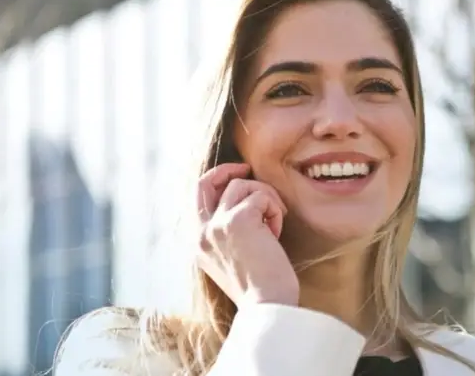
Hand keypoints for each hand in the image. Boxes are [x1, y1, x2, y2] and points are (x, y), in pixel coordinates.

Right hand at [196, 163, 299, 307]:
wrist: (267, 306)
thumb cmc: (260, 288)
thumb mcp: (233, 260)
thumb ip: (228, 235)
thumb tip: (244, 204)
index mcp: (198, 244)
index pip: (198, 199)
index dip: (217, 182)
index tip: (237, 177)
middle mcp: (201, 233)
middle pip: (205, 182)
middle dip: (227, 170)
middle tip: (247, 168)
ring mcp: (217, 225)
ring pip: (241, 186)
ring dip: (265, 198)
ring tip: (274, 224)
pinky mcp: (238, 220)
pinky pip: (261, 196)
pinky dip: (274, 209)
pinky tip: (277, 232)